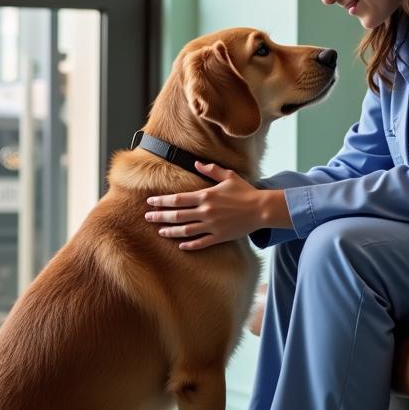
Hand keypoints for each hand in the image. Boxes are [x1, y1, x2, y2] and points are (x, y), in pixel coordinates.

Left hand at [145, 162, 263, 250]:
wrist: (261, 209)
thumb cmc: (245, 191)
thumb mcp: (228, 176)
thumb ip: (211, 170)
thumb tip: (196, 163)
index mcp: (206, 195)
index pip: (178, 199)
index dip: (162, 201)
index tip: (151, 202)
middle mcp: (206, 211)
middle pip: (177, 215)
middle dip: (160, 217)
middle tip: (147, 218)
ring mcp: (212, 225)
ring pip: (186, 230)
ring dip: (171, 231)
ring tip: (160, 232)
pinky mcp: (219, 236)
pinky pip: (201, 243)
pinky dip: (190, 245)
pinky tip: (180, 246)